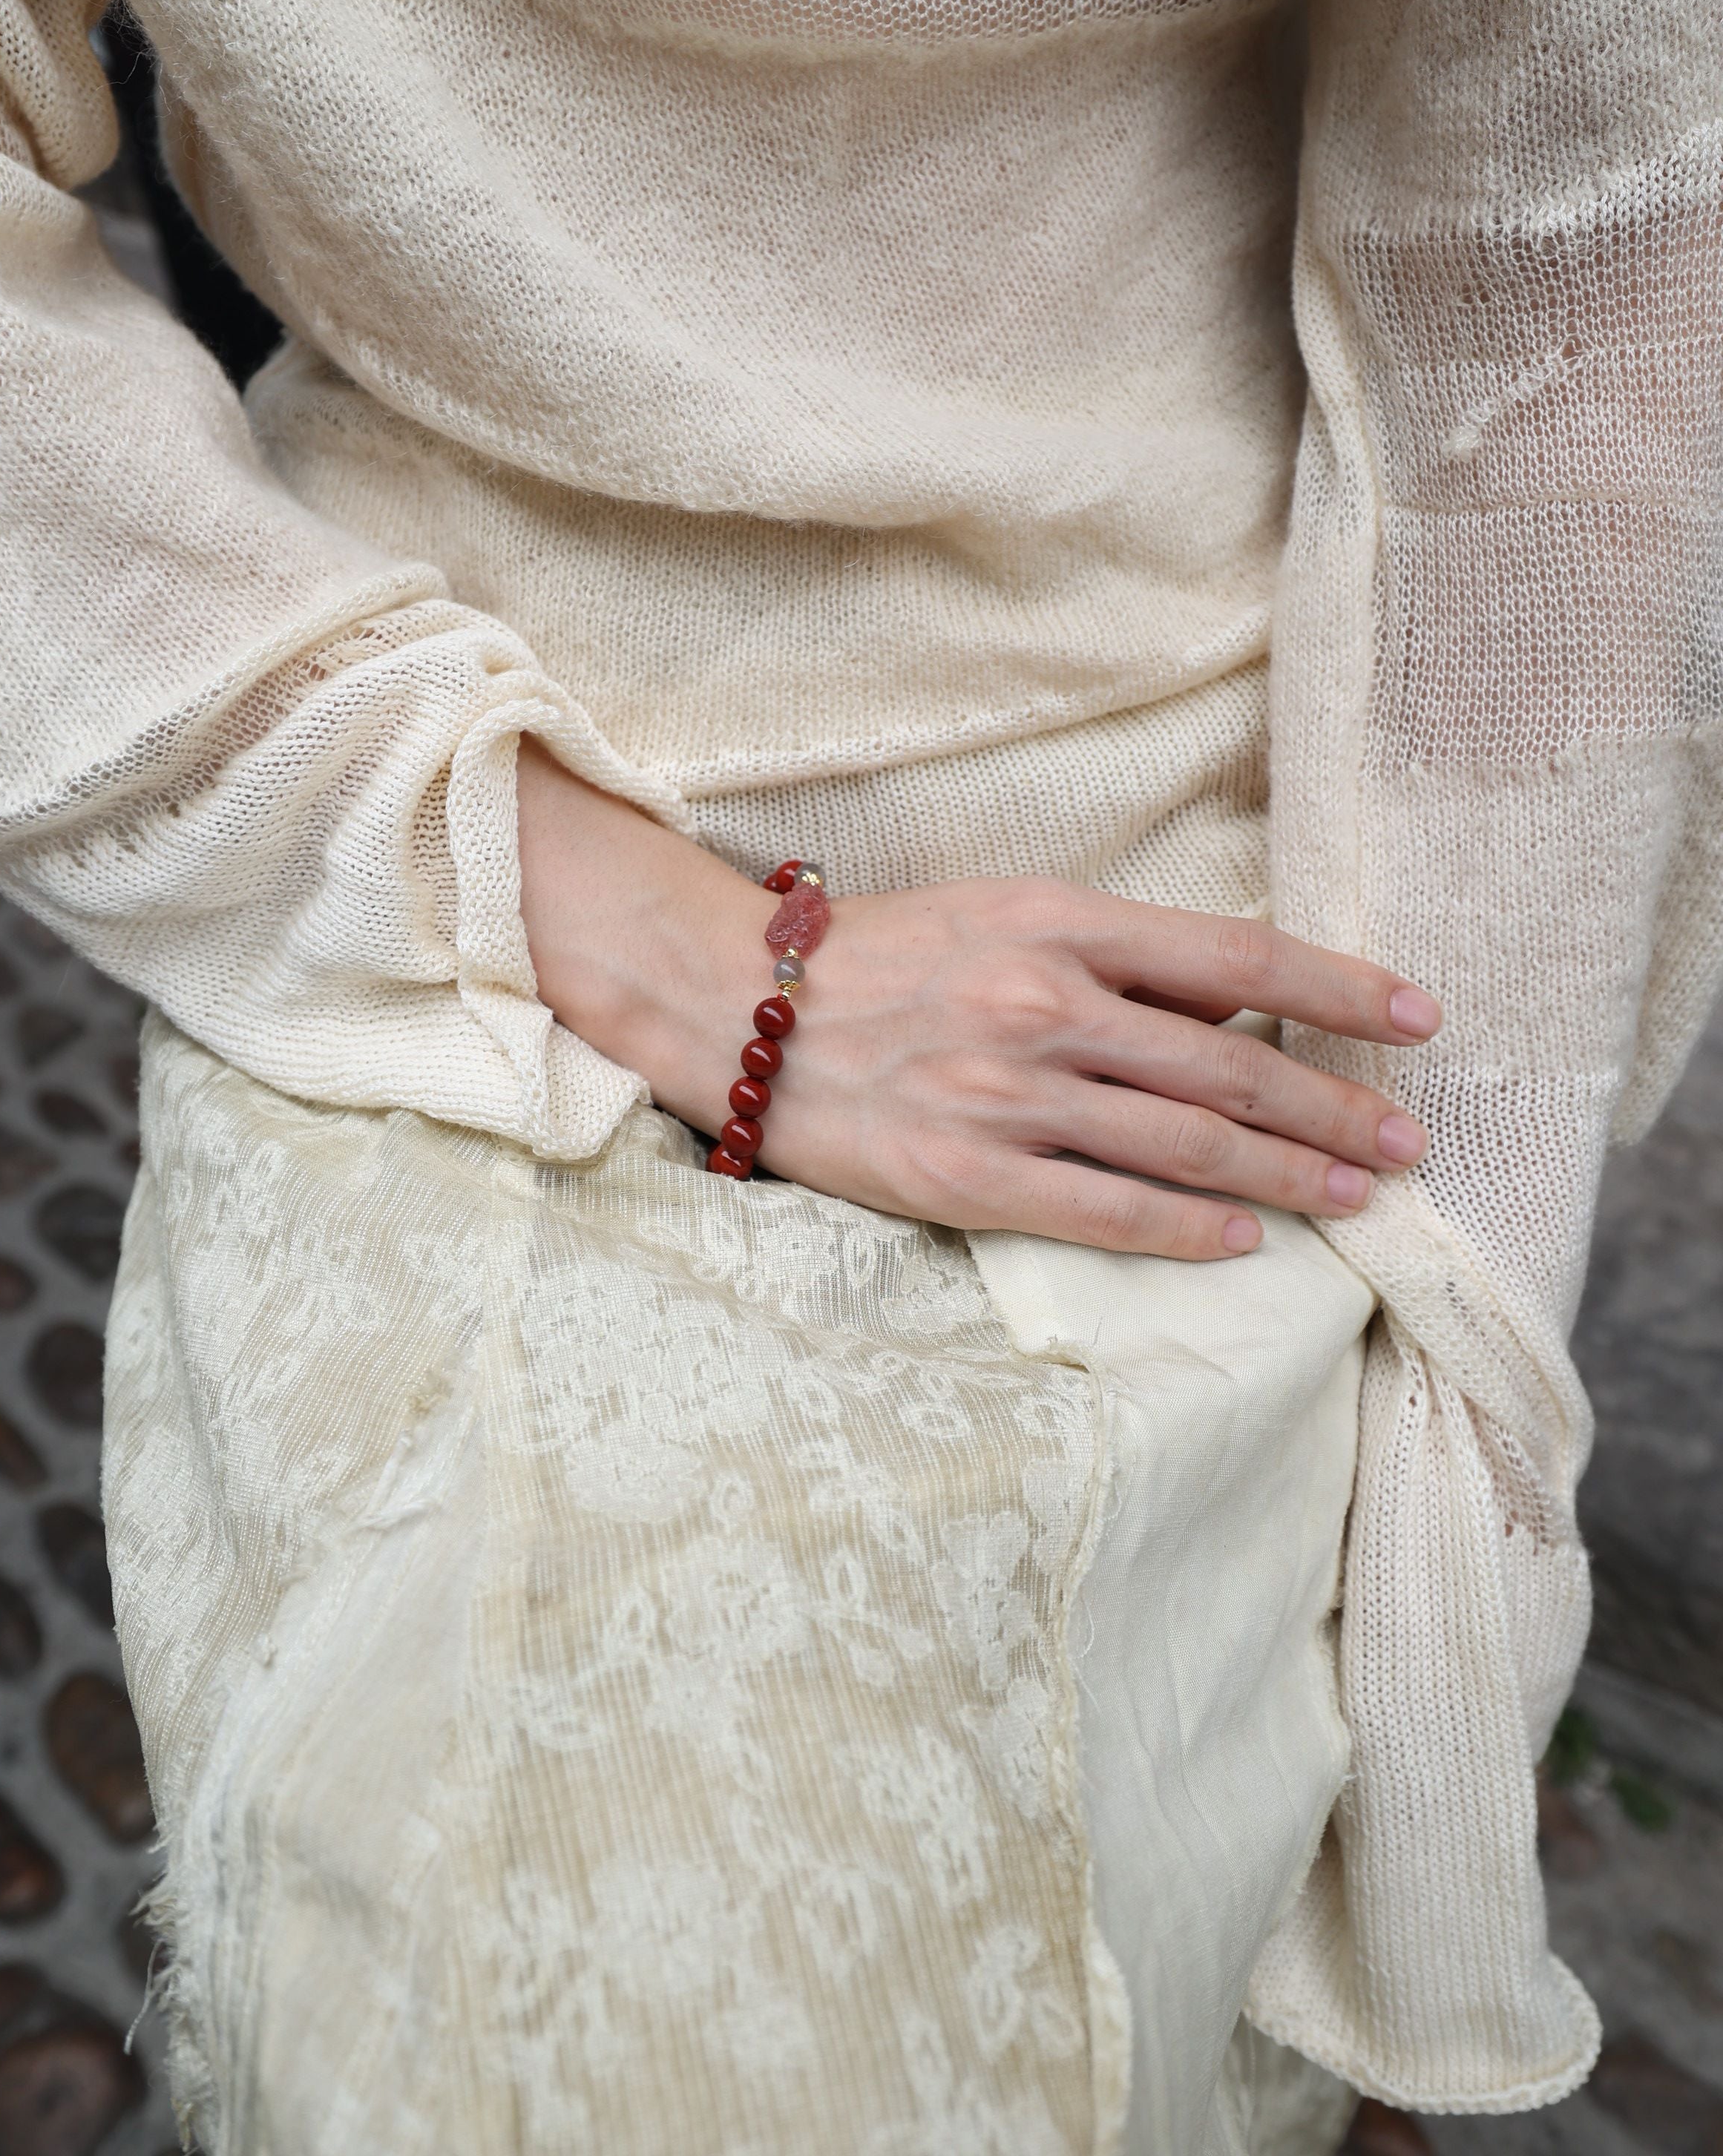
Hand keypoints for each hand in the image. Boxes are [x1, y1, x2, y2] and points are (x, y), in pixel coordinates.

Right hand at [516, 741, 1437, 1260]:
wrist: (738, 1004)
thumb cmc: (882, 955)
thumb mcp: (1007, 914)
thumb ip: (1117, 954)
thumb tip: (1240, 1000)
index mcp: (1060, 923)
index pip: (1237, 957)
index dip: (1340, 991)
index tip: (1418, 1018)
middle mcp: (1044, 1003)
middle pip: (1228, 1066)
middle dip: (1335, 1110)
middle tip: (1409, 1143)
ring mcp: (1006, 1094)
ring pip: (1183, 1143)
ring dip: (1285, 1175)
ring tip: (1357, 1196)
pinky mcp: (964, 1174)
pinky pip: (1101, 1210)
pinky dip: (1184, 1228)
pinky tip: (1242, 1241)